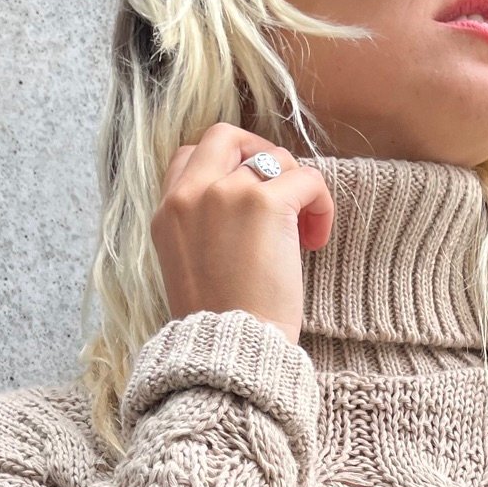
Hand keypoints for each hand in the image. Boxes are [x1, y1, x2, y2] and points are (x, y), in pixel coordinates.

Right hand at [151, 122, 335, 345]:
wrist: (234, 350)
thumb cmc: (220, 325)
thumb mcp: (189, 268)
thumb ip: (201, 229)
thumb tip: (244, 207)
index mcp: (166, 214)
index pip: (188, 156)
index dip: (224, 166)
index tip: (246, 195)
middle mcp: (189, 195)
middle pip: (226, 135)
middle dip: (259, 152)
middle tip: (281, 190)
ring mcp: (226, 193)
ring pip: (273, 157)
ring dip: (296, 187)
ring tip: (303, 230)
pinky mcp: (264, 203)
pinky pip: (307, 178)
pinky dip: (321, 203)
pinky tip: (317, 239)